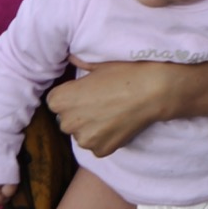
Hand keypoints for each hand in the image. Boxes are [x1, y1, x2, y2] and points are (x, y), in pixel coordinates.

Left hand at [50, 57, 173, 155]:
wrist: (153, 91)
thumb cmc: (125, 74)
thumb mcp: (98, 65)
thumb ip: (80, 64)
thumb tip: (71, 58)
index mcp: (60, 100)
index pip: (55, 102)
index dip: (71, 97)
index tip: (86, 93)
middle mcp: (67, 122)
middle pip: (67, 120)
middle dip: (79, 114)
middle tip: (101, 103)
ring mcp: (84, 139)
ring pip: (83, 135)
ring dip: (92, 128)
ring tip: (112, 114)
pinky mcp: (101, 151)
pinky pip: (98, 146)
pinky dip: (106, 139)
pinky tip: (118, 125)